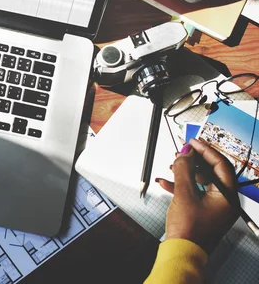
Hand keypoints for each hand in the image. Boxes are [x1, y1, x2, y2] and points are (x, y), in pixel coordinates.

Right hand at [156, 138, 238, 252]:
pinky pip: (194, 192)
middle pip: (212, 172)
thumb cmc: (189, 230)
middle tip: (182, 151)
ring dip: (186, 172)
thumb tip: (185, 152)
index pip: (221, 165)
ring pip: (202, 181)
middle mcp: (224, 201)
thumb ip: (184, 169)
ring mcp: (214, 208)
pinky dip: (181, 185)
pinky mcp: (203, 212)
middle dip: (194, 160)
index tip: (192, 142)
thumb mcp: (184, 193)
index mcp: (227, 196)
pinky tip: (166, 182)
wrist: (182, 252)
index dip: (206, 150)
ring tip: (172, 166)